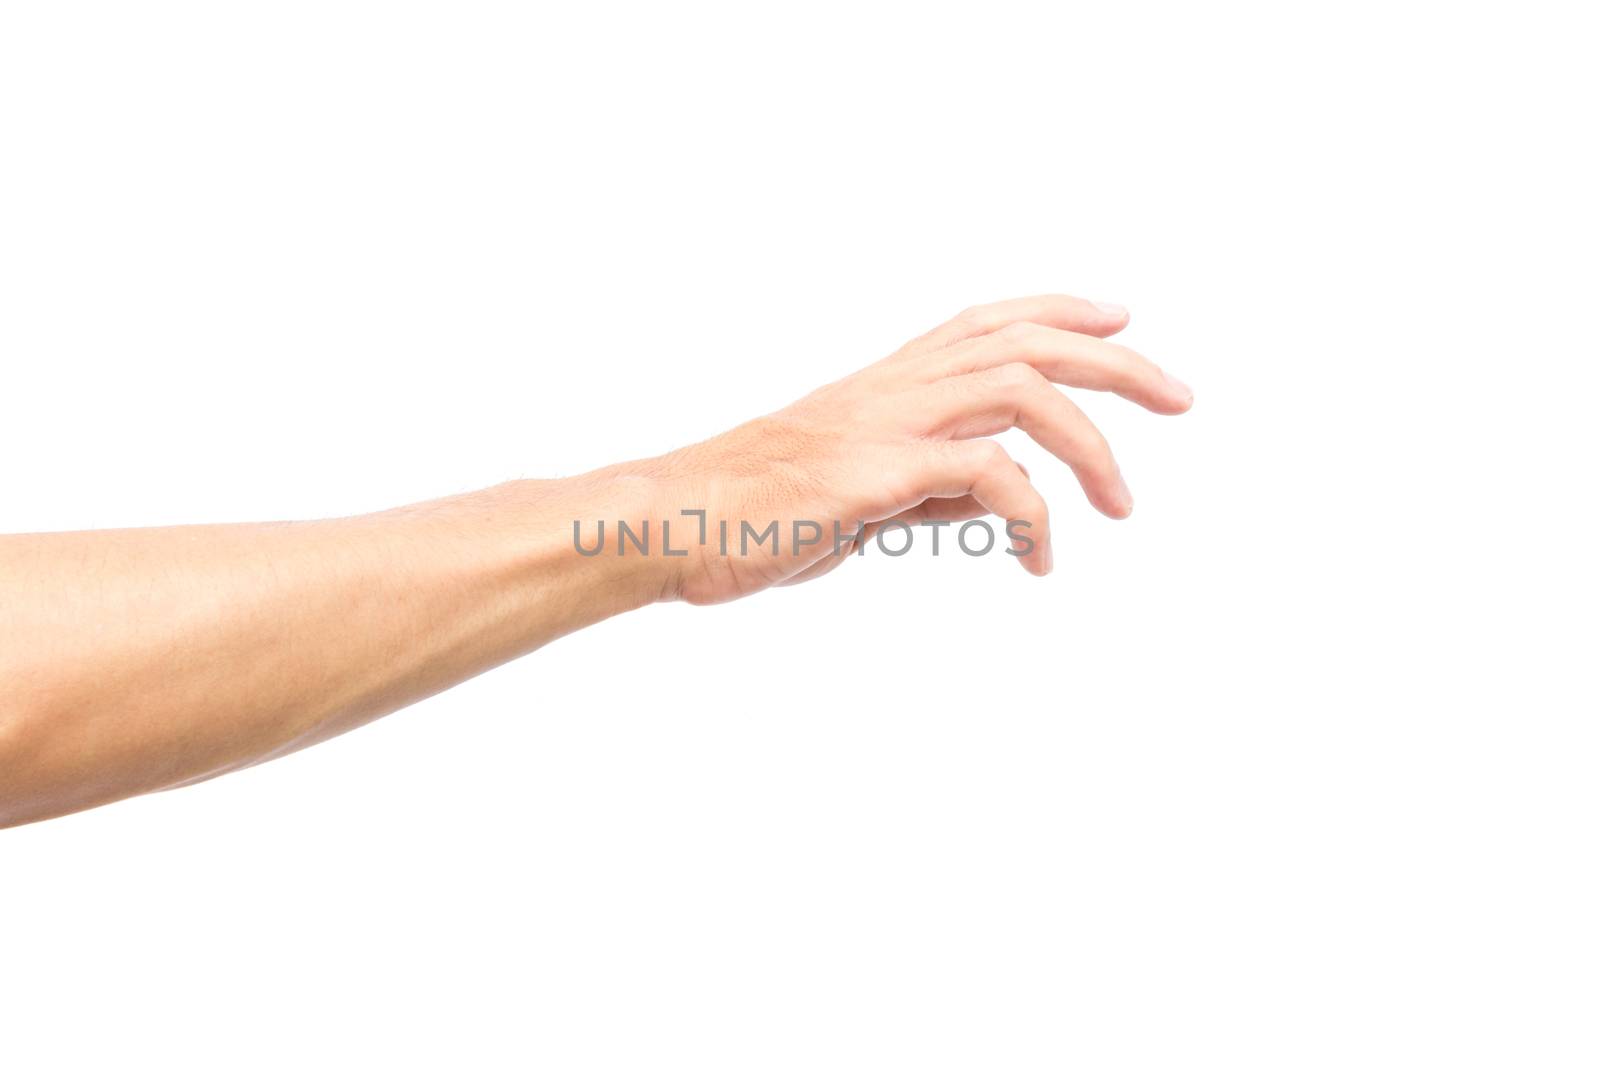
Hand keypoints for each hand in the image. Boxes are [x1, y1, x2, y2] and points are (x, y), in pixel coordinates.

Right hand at [585, 294, 1193, 604]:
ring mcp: (885, 421)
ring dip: (1092, 441)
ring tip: (1125, 503)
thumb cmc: (748, 514)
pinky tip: (1041, 560)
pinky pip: (987, 472)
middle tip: (1181, 396)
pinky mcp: (876, 470)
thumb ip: (931, 485)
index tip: (1119, 315)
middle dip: (1115, 359)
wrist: (666, 523)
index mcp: (883, 384)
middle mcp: (892, 386)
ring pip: (1021, 388)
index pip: (986, 320)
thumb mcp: (856, 495)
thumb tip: (1006, 496)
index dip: (1059, 308)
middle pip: (1024, 339)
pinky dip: (1033, 513)